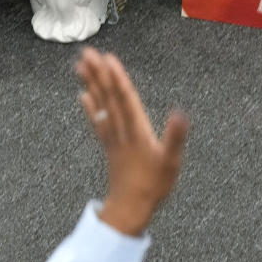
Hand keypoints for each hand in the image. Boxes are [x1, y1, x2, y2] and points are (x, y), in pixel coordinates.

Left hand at [75, 48, 187, 237]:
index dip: (117, 78)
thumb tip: (180, 114)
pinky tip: (82, 95)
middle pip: (108, 97)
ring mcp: (113, 138)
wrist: (131, 209)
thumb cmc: (154, 186)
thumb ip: (175, 137)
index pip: (125, 99)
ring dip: (91, 84)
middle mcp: (122, 130)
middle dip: (99, 74)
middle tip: (88, 52)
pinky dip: (90, 107)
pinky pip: (97, 122)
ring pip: (100, 105)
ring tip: (81, 65)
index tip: (108, 59)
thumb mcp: (171, 162)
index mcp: (137, 131)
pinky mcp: (110, 147)